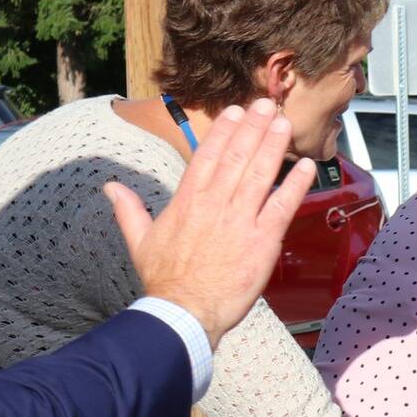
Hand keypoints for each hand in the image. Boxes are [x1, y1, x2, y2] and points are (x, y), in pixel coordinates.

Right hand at [104, 99, 312, 349]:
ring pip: (260, 174)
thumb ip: (128, 210)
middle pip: (237, 157)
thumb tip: (110, 187)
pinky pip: (283, 207)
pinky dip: (295, 185)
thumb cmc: (164, 281)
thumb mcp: (139, 241)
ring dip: (273, 145)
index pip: (207, 156)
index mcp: (187, 201)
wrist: (184, 312)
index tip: (236, 112)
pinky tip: (306, 166)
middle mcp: (215, 205)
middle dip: (253, 128)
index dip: (224, 132)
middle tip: (267, 103)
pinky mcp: (263, 242)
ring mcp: (240, 221)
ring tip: (284, 122)